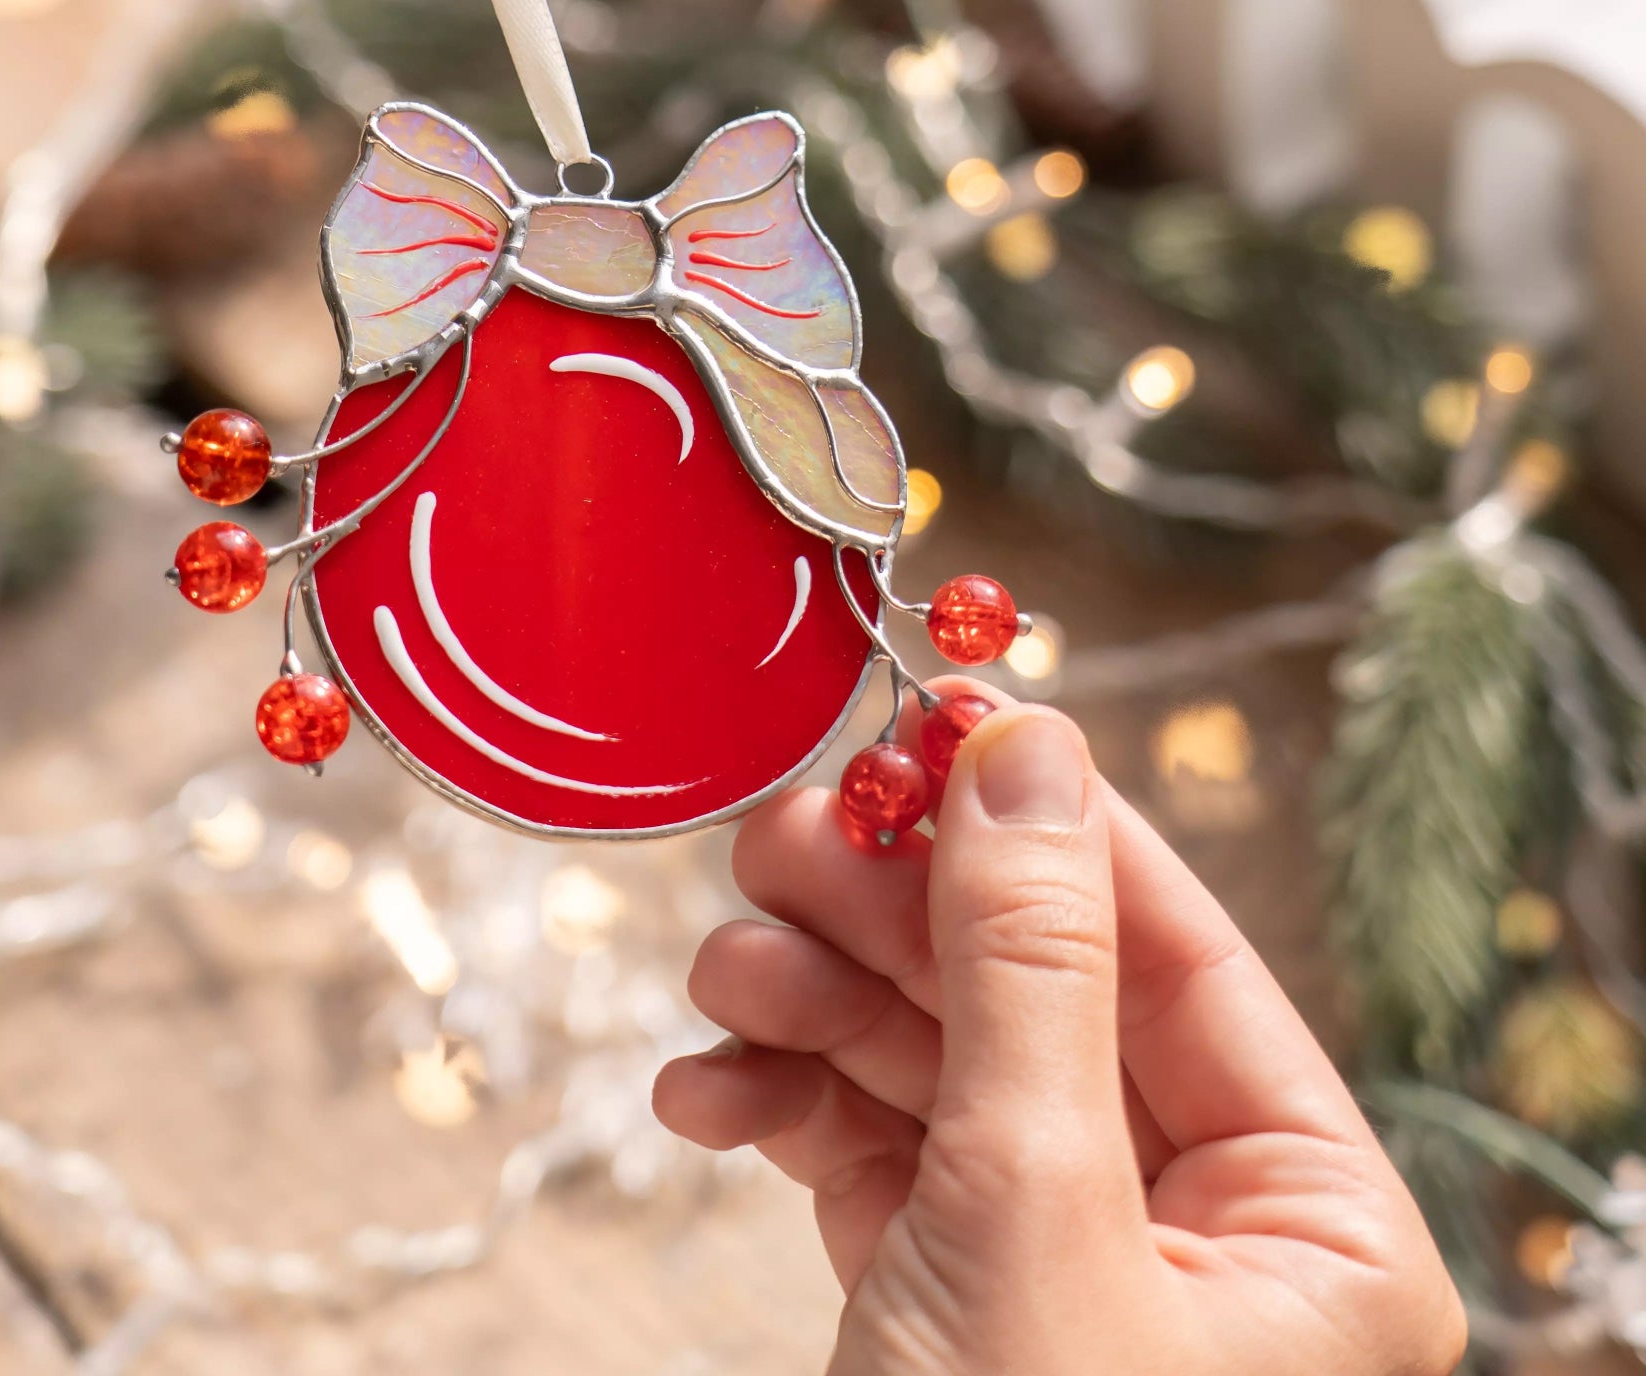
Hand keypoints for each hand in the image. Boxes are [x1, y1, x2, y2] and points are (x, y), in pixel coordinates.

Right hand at [655, 688, 1464, 1375]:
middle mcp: (1196, 1238)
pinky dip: (782, 1104)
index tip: (933, 718)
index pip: (1180, 952)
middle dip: (895, 915)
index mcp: (1311, 1229)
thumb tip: (1024, 736)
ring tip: (722, 964)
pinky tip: (704, 1088)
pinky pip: (869, 1152)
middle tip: (781, 835)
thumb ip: (1029, 960)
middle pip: (1036, 995)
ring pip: (936, 1062)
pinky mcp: (944, 1298)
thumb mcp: (1032, 1208)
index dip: (1047, 824)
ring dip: (816, 1001)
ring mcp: (1059, 1265)